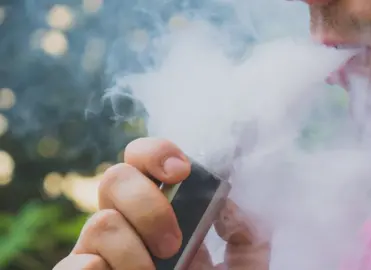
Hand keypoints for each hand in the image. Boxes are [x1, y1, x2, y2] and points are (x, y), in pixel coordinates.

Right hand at [53, 138, 270, 269]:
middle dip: (147, 206)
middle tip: (173, 244)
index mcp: (162, 211)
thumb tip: (222, 201)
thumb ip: (242, 230)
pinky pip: (72, 265)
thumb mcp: (245, 264)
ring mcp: (101, 253)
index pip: (142, 160)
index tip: (181, 172)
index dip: (156, 153)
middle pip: (115, 178)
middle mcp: (128, 224)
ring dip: (132, 252)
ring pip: (100, 223)